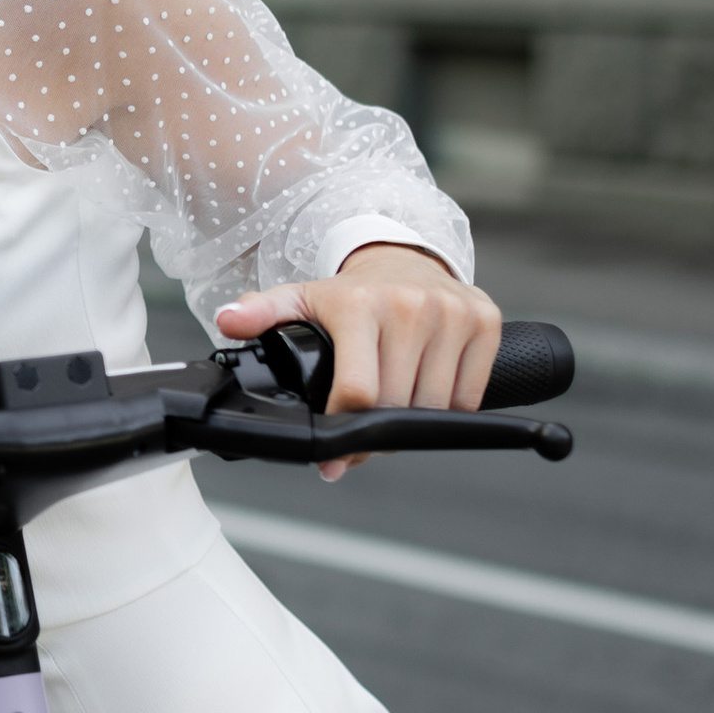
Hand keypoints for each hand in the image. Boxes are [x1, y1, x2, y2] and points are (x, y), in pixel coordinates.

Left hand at [217, 244, 502, 480]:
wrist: (405, 259)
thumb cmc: (351, 293)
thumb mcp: (302, 298)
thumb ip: (264, 313)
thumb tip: (228, 321)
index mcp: (361, 305)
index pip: (358, 391)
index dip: (345, 429)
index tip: (336, 454)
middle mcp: (411, 305)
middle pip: (397, 406)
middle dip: (375, 433)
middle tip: (361, 437)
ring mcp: (453, 313)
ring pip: (435, 406)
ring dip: (412, 425)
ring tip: (389, 416)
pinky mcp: (485, 321)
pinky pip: (469, 395)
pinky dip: (448, 408)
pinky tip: (424, 395)